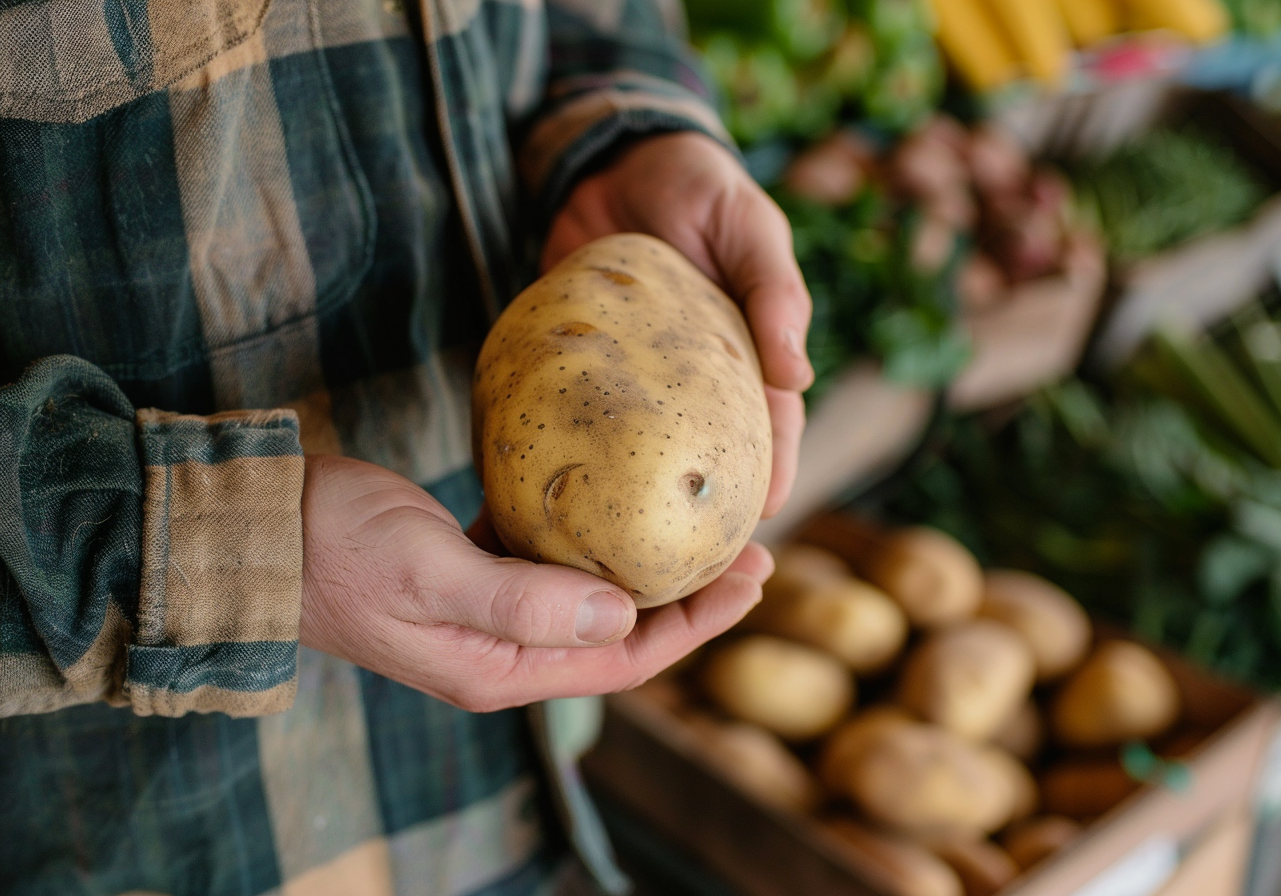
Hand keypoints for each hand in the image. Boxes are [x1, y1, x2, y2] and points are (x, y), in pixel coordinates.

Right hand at [298, 455, 770, 711]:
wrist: (257, 533)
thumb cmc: (333, 546)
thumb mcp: (429, 569)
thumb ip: (522, 598)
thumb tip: (620, 612)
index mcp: (502, 666)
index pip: (626, 656)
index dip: (697, 622)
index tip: (753, 573)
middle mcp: (504, 653)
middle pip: (623, 635)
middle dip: (691, 600)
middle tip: (751, 549)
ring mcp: (488, 618)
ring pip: (595, 603)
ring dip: (649, 573)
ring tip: (702, 531)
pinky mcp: (473, 579)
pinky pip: (555, 571)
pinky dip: (597, 547)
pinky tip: (620, 512)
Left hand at [543, 131, 812, 517]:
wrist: (610, 159)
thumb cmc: (695, 185)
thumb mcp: (748, 225)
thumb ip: (773, 289)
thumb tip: (799, 373)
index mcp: (744, 358)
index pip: (768, 431)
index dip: (768, 478)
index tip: (759, 523)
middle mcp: (689, 384)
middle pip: (699, 460)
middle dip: (698, 513)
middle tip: (685, 560)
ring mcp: (631, 383)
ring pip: (634, 456)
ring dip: (626, 503)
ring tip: (609, 551)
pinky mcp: (579, 371)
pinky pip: (573, 419)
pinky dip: (563, 453)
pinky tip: (546, 493)